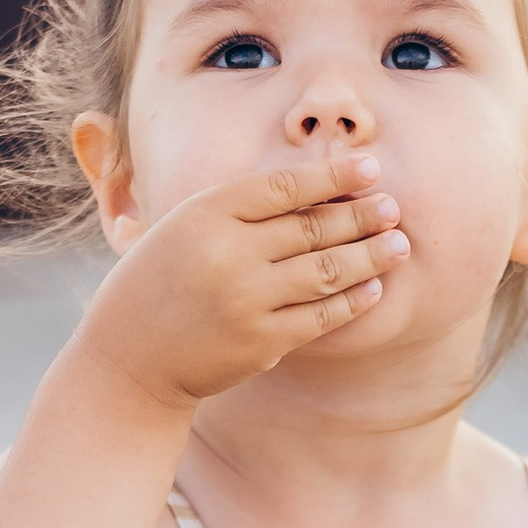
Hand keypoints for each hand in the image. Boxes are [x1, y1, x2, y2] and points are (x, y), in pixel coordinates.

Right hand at [82, 149, 409, 409]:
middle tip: (393, 208)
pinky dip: (353, 300)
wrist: (129, 358)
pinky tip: (374, 286)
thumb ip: (235, 209)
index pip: (284, 186)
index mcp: (205, 213)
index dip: (334, 177)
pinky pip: (321, 316)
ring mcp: (247, 300)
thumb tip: (312, 189)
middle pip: (312, 226)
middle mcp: (228, 253)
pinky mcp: (262, 341)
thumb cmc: (157, 283)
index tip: (370, 170)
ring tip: (397, 243)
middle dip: (361, 215)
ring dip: (369, 255)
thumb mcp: (182, 227)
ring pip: (326, 270)